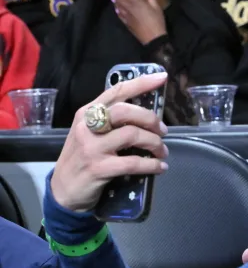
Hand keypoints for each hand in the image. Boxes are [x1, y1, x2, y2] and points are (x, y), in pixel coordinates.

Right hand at [50, 72, 168, 211]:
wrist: (64, 190)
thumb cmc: (83, 159)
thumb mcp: (90, 134)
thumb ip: (111, 123)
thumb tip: (145, 117)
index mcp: (87, 112)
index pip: (116, 91)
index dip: (141, 83)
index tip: (162, 77)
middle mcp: (88, 125)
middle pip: (126, 111)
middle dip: (151, 120)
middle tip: (163, 132)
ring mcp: (92, 147)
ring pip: (132, 135)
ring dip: (155, 144)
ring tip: (162, 152)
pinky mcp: (99, 168)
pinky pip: (133, 163)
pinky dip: (152, 165)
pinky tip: (160, 167)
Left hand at [110, 0, 167, 45]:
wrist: (154, 39)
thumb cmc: (157, 22)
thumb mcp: (157, 8)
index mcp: (137, 3)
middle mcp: (130, 8)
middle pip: (120, 0)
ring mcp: (127, 17)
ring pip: (119, 7)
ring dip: (115, 2)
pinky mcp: (127, 24)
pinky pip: (120, 16)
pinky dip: (118, 12)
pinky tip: (117, 10)